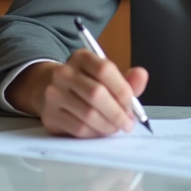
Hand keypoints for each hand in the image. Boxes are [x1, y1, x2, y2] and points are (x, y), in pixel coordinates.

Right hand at [6, 52, 148, 137]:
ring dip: (108, 125)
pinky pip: (78, 128)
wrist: (48, 88)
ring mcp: (54, 93)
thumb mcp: (104, 76)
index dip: (122, 89)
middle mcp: (64, 72)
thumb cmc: (84, 83)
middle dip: (117, 112)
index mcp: (82, 57)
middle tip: (127, 123)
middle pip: (96, 94)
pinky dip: (94, 133)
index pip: (105, 70)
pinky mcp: (50, 114)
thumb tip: (142, 75)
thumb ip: (126, 80)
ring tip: (115, 127)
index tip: (131, 104)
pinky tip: (100, 131)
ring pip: (88, 114)